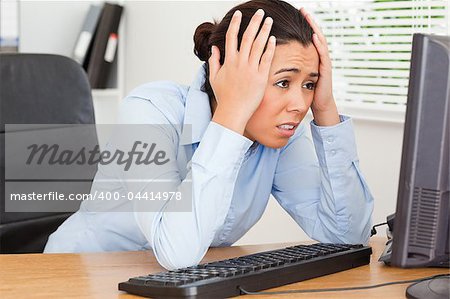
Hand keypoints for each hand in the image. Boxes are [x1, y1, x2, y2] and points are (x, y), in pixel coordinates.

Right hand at [209, 9, 275, 134]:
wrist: (233, 112)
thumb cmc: (224, 97)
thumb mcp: (214, 78)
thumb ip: (214, 61)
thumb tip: (214, 48)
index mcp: (228, 61)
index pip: (231, 37)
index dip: (235, 24)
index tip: (240, 14)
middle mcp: (239, 63)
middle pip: (248, 37)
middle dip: (254, 22)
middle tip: (260, 12)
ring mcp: (250, 69)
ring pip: (258, 45)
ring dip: (264, 30)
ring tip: (269, 20)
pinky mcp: (260, 77)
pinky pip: (266, 59)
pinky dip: (269, 48)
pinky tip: (273, 38)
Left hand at [300, 8, 339, 125]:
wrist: (319, 105)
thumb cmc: (305, 93)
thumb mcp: (295, 77)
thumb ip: (289, 67)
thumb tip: (273, 62)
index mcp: (310, 58)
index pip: (305, 38)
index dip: (301, 27)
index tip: (294, 16)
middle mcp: (318, 57)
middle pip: (314, 35)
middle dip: (309, 22)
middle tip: (302, 9)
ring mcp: (324, 61)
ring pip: (319, 40)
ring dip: (314, 28)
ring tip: (309, 16)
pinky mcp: (326, 68)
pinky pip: (322, 53)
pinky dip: (319, 43)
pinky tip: (314, 35)